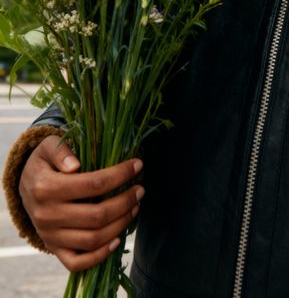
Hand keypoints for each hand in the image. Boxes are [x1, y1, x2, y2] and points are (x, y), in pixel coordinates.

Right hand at [18, 135, 143, 272]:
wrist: (26, 187)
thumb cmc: (45, 163)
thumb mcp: (48, 147)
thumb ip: (61, 151)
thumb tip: (75, 165)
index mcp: (46, 188)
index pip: (94, 184)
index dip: (120, 175)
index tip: (138, 165)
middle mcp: (47, 216)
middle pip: (97, 215)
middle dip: (125, 202)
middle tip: (140, 189)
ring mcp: (50, 236)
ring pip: (92, 239)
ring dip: (120, 224)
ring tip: (135, 207)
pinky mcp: (54, 249)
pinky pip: (77, 263)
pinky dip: (100, 256)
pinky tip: (118, 240)